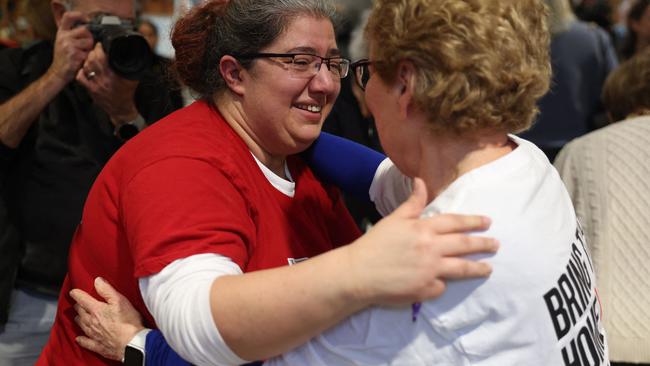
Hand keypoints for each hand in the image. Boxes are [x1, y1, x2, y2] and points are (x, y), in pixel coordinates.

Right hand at [48, 11, 93, 83]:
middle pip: (85, 30)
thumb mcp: (63, 41)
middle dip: (90, 38)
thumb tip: (87, 27)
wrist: (57, 73)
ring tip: (83, 53)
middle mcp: (64, 37)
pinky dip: (89, 57)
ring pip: (89, 42)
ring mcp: (68, 46)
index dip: (80, 15)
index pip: (68, 16)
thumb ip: (72, 32)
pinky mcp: (75, 55)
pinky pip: (90, 53)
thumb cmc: (63, 57)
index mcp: (61, 32)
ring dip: (90, 48)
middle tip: (86, 46)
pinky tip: (83, 60)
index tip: (87, 20)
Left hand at [70, 277, 144, 360]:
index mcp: (96, 310)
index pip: (82, 299)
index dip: (77, 294)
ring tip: (79, 316)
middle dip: (78, 306)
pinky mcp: (97, 345)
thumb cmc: (128, 322)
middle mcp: (91, 322)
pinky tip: (79, 338)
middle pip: (80, 312)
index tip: (73, 292)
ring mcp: (93, 334)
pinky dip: (81, 339)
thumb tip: (97, 281)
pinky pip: (85, 342)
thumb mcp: (120, 301)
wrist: (132, 343)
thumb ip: (107, 290)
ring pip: (81, 325)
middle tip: (79, 303)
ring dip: (79, 319)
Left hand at [75, 43, 139, 125]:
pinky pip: (80, 77)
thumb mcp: (132, 79)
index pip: (102, 57)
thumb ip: (130, 67)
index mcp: (114, 75)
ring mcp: (95, 85)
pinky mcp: (90, 89)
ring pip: (86, 66)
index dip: (99, 48)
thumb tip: (130, 54)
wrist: (121, 109)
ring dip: (87, 60)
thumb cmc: (127, 93)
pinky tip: (87, 69)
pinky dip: (82, 70)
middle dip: (93, 52)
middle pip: (92, 59)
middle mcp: (104, 79)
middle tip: (96, 49)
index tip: (101, 45)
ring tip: (92, 57)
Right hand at [347, 178, 497, 305]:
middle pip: (464, 245)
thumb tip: (421, 181)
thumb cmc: (374, 244)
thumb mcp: (394, 219)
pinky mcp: (426, 289)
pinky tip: (439, 283)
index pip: (456, 223)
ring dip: (477, 267)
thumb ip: (413, 203)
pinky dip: (441, 284)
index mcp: (423, 228)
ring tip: (488, 268)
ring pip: (461, 268)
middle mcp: (431, 248)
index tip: (487, 222)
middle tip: (496, 244)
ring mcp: (430, 270)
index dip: (473, 221)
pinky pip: (441, 286)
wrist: (358, 273)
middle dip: (483, 244)